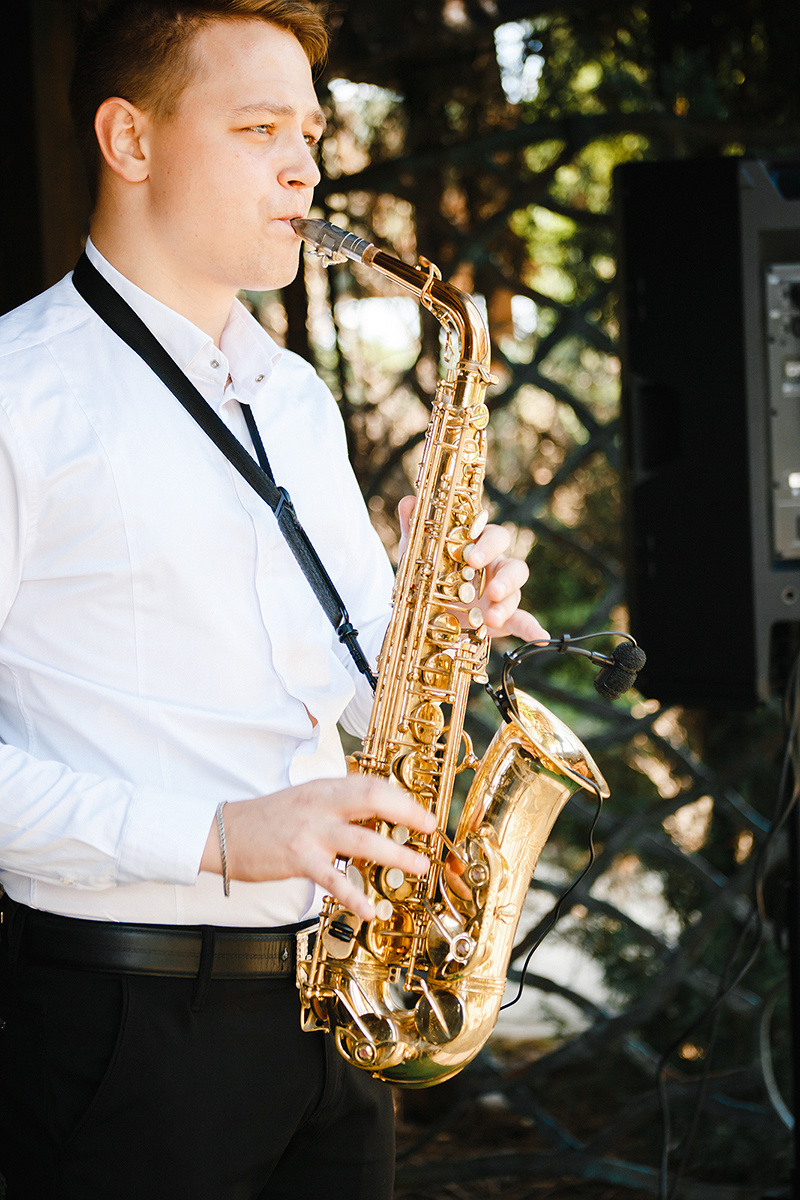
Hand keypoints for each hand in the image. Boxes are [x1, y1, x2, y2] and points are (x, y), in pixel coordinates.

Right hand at [201, 775, 435, 920]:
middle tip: (431, 829)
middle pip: (373, 798)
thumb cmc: (267, 820)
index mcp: (325, 788)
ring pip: (363, 839)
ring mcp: (311, 831)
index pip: (371, 783)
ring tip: (420, 867)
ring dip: (397, 854)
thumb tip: (376, 814)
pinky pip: (333, 879)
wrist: (223, 833)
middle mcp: (321, 804)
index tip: (422, 812)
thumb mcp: (306, 800)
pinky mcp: (299, 858)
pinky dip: (353, 896)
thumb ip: (338, 804)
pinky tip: (369, 910)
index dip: (402, 796)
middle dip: (408, 813)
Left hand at [397, 496, 548, 642]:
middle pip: (513, 564)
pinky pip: (523, 621)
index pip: (494, 536)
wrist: (422, 610)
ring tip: (491, 618)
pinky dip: (532, 629)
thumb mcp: (417, 553)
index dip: (488, 544)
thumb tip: (408, 502)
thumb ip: (415, 527)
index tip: (472, 558)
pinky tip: (539, 636)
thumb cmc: (427, 573)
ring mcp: (501, 593)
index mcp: (479, 546)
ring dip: (507, 604)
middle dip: (505, 577)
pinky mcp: (504, 618)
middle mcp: (495, 567)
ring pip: (517, 592)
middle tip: (491, 590)